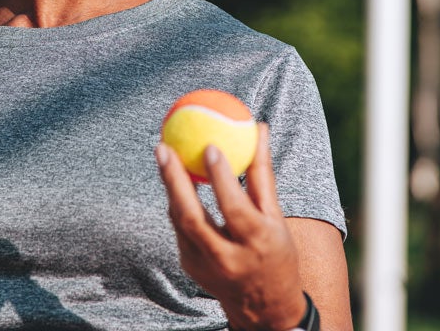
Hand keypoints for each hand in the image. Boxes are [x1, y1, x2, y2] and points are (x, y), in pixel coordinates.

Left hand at [155, 123, 306, 330]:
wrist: (265, 311)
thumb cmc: (275, 252)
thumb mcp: (276, 217)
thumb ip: (263, 174)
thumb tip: (260, 128)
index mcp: (256, 243)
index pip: (234, 207)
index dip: (221, 177)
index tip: (209, 145)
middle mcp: (228, 258)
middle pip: (192, 216)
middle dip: (173, 180)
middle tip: (163, 147)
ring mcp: (205, 265)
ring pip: (179, 221)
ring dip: (169, 186)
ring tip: (163, 153)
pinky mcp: (190, 266)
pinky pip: (179, 226)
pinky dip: (175, 200)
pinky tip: (171, 176)